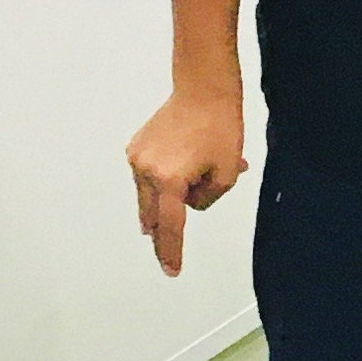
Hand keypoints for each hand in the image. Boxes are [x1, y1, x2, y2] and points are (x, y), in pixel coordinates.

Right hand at [126, 82, 245, 276]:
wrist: (203, 90)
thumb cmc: (220, 127)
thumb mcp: (226, 174)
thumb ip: (207, 200)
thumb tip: (189, 203)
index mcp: (169, 180)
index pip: (172, 227)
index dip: (172, 252)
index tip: (171, 270)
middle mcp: (146, 170)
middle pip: (155, 215)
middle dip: (167, 230)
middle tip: (169, 255)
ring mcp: (137, 158)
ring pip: (151, 196)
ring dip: (170, 199)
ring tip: (201, 176)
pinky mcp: (135, 147)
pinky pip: (148, 177)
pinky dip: (164, 180)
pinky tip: (186, 165)